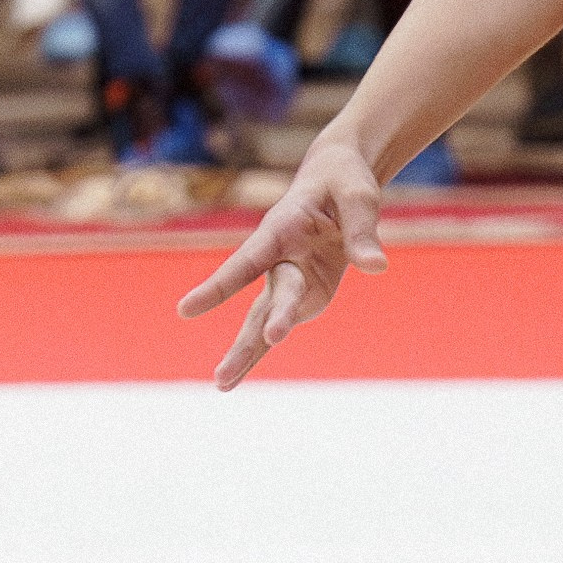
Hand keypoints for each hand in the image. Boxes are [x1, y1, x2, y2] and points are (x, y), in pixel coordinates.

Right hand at [178, 136, 387, 388]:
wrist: (337, 177)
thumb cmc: (343, 180)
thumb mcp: (358, 196)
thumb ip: (363, 231)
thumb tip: (376, 268)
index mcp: (282, 228)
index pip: (246, 260)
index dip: (217, 287)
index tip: (186, 309)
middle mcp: (278, 257)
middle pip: (265, 300)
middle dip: (252, 335)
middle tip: (227, 371)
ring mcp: (290, 277)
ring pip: (265, 319)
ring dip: (246, 353)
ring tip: (221, 385)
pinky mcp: (307, 292)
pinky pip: (285, 322)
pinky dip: (264, 348)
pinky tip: (238, 374)